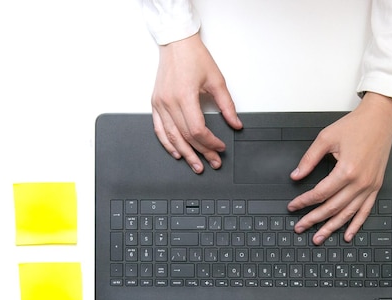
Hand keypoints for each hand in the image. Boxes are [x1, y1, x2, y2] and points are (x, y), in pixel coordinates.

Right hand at [151, 33, 241, 173]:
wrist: (176, 43)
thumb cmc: (195, 57)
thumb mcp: (217, 80)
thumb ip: (227, 105)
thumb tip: (235, 124)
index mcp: (184, 96)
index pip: (197, 130)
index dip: (210, 142)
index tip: (220, 146)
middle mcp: (169, 102)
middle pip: (186, 136)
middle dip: (201, 152)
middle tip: (213, 162)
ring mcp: (160, 104)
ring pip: (172, 137)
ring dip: (186, 153)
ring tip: (196, 165)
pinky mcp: (156, 103)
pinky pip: (160, 130)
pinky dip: (168, 143)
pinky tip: (178, 152)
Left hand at [288, 93, 391, 244]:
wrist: (380, 119)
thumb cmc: (356, 125)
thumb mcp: (326, 138)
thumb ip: (309, 159)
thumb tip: (296, 175)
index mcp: (347, 170)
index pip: (320, 193)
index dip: (304, 202)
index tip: (293, 207)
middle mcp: (360, 182)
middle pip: (332, 208)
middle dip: (313, 220)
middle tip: (300, 227)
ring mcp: (369, 186)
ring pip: (347, 214)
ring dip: (332, 228)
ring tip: (318, 237)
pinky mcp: (375, 186)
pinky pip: (365, 211)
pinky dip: (356, 224)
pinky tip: (348, 234)